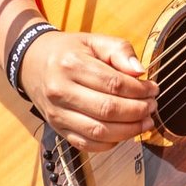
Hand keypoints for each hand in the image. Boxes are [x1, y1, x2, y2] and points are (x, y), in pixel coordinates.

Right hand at [18, 31, 159, 152]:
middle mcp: (61, 91)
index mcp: (71, 65)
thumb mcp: (93, 40)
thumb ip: (120, 50)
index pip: (113, 83)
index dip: (139, 90)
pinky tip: (124, 133)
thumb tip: (140, 71)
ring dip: (128, 131)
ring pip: (98, 131)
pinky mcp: (57, 129)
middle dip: (137, 111)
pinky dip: (109, 144)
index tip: (153, 89)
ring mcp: (57, 114)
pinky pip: (86, 145)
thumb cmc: (68, 51)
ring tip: (145, 122)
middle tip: (152, 106)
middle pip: (107, 110)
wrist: (33, 63)